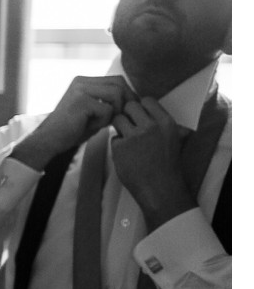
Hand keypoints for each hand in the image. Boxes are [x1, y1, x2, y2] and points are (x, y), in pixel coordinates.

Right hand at [11, 76, 133, 170]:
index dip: (127, 95)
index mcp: (83, 81)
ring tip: (101, 122)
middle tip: (120, 118)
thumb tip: (134, 100)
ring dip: (114, 112)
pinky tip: (89, 126)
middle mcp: (81, 81)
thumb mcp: (93, 111)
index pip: (117, 80)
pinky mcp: (81, 100)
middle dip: (125, 101)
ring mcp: (80, 89)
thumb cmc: (72, 130)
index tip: (126, 112)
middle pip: (119, 83)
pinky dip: (103, 121)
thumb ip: (109, 102)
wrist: (48, 140)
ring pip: (116, 94)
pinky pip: (107, 109)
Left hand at [109, 97, 193, 229]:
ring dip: (120, 127)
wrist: (161, 187)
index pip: (147, 100)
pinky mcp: (119, 147)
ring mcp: (134, 136)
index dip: (140, 107)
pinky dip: (118, 145)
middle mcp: (150, 126)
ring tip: (128, 140)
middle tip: (130, 126)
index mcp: (166, 122)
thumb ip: (164, 124)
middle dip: (127, 114)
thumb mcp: (174, 139)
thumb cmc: (168, 164)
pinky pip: (114, 138)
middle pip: (129, 106)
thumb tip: (153, 110)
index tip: (139, 115)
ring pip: (117, 119)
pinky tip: (127, 155)